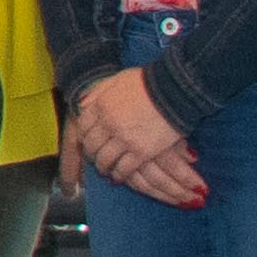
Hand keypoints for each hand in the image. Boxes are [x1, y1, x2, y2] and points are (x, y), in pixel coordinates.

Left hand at [68, 72, 207, 209]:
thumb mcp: (116, 80)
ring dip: (103, 167)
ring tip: (106, 170)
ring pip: (105, 159)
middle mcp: (108, 124)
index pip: (83, 126)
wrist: (173, 90)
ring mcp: (124, 139)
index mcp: (101, 106)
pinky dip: (119, 175)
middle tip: (95, 158)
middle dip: (91, 154)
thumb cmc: (147, 82)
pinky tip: (119, 177)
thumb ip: (99, 92)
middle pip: (91, 145)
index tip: (87, 141)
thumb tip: (84, 104)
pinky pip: (124, 169)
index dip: (84, 135)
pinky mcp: (141, 152)